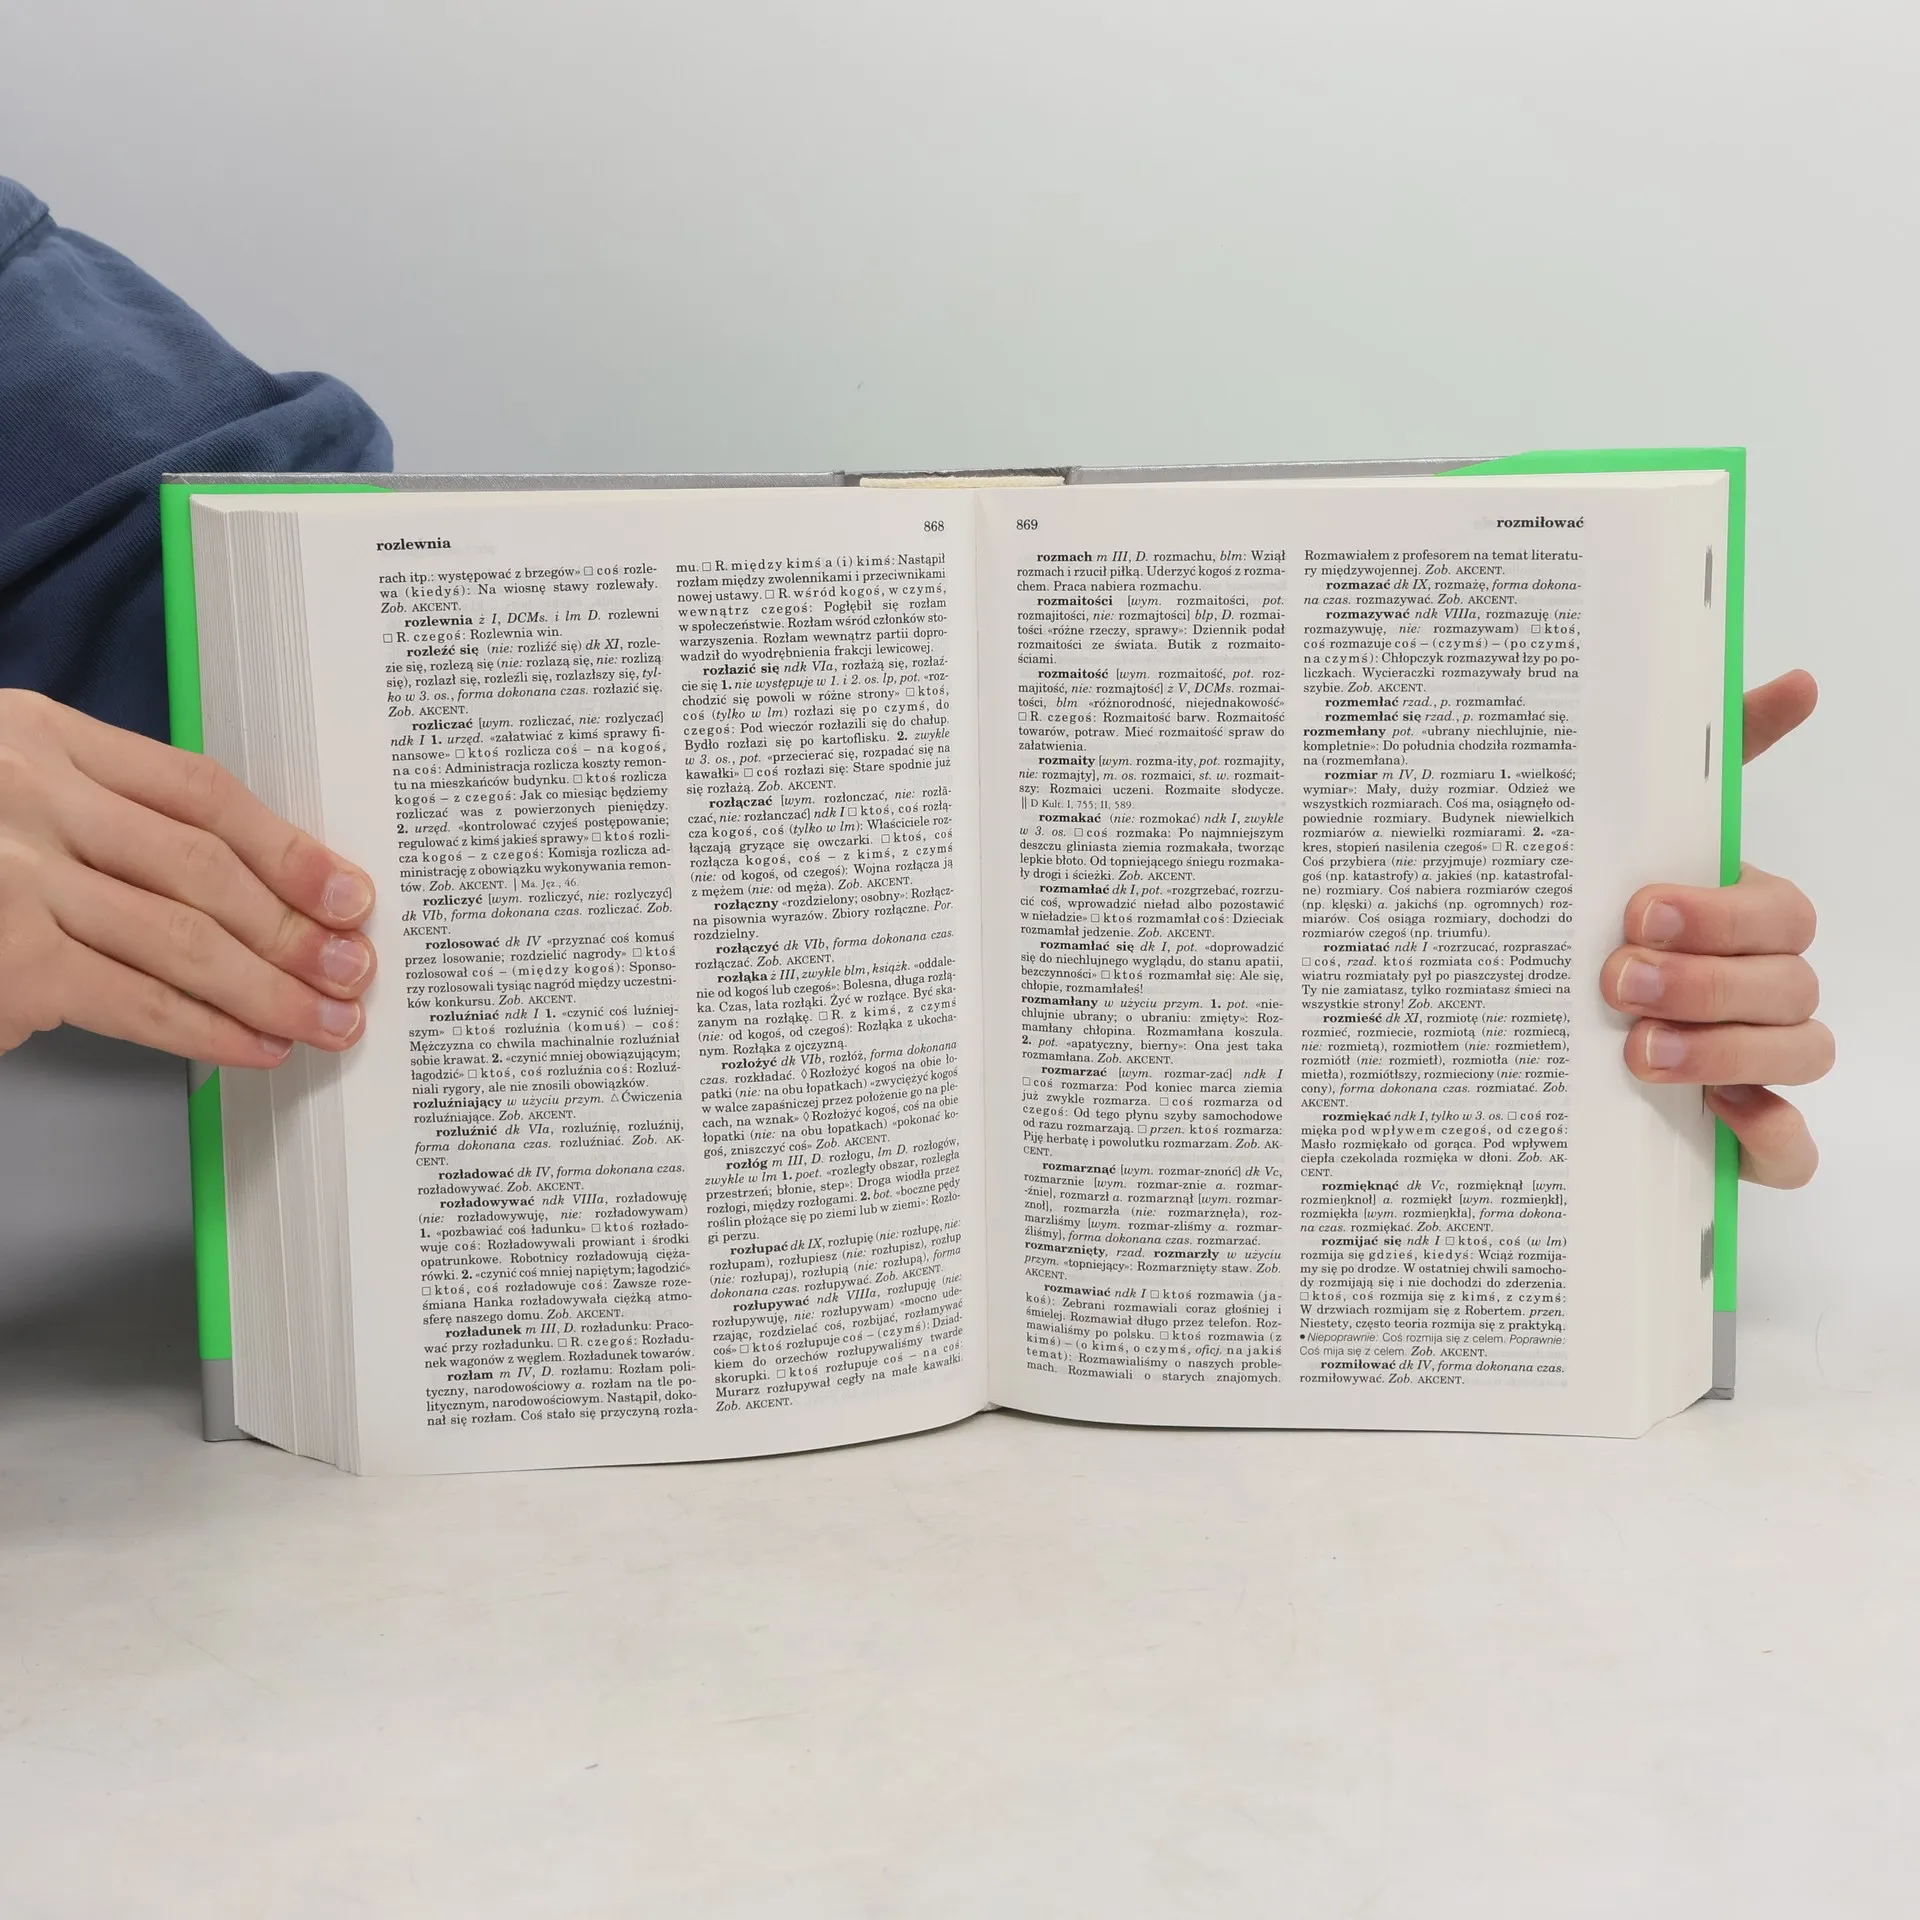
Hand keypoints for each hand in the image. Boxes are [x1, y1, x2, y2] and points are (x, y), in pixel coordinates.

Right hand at [0, 689, 375, 1067]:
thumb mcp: (12, 782)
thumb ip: (107, 809)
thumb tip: (247, 881)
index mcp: (44, 736)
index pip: (202, 793)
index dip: (289, 848)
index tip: (347, 892)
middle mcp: (30, 797)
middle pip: (205, 868)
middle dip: (295, 929)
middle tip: (354, 970)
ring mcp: (14, 881)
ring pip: (183, 939)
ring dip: (271, 990)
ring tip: (325, 1019)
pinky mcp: (9, 963)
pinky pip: (136, 1002)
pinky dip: (208, 1031)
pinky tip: (253, 1046)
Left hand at [1601, 669, 1828, 1186]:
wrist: (1532, 1016)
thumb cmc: (1604, 920)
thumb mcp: (1630, 837)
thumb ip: (1708, 758)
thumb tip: (1795, 680)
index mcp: (1740, 918)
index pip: (1779, 911)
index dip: (1722, 913)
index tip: (1636, 908)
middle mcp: (1761, 988)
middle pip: (1789, 983)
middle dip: (1707, 980)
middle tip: (1617, 979)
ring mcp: (1759, 1062)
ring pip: (1800, 1054)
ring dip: (1725, 1051)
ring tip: (1636, 1048)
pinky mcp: (1744, 1132)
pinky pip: (1792, 1150)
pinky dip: (1771, 1138)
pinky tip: (1721, 1119)